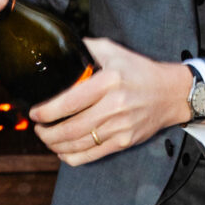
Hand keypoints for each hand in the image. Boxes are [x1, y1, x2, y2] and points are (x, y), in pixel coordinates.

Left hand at [29, 39, 193, 165]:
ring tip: (46, 138)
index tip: (34, 112)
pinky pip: (92, 155)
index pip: (70, 102)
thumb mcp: (114, 51)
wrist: (171, 93)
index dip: (46, 112)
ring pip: (79, 144)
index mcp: (109, 81)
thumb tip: (59, 48)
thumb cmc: (139, 70)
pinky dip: (72, 157)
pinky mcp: (125, 141)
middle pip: (71, 128)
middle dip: (46, 132)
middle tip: (37, 128)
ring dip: (55, 145)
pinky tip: (62, 151)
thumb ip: (86, 48)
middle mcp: (115, 105)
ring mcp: (120, 126)